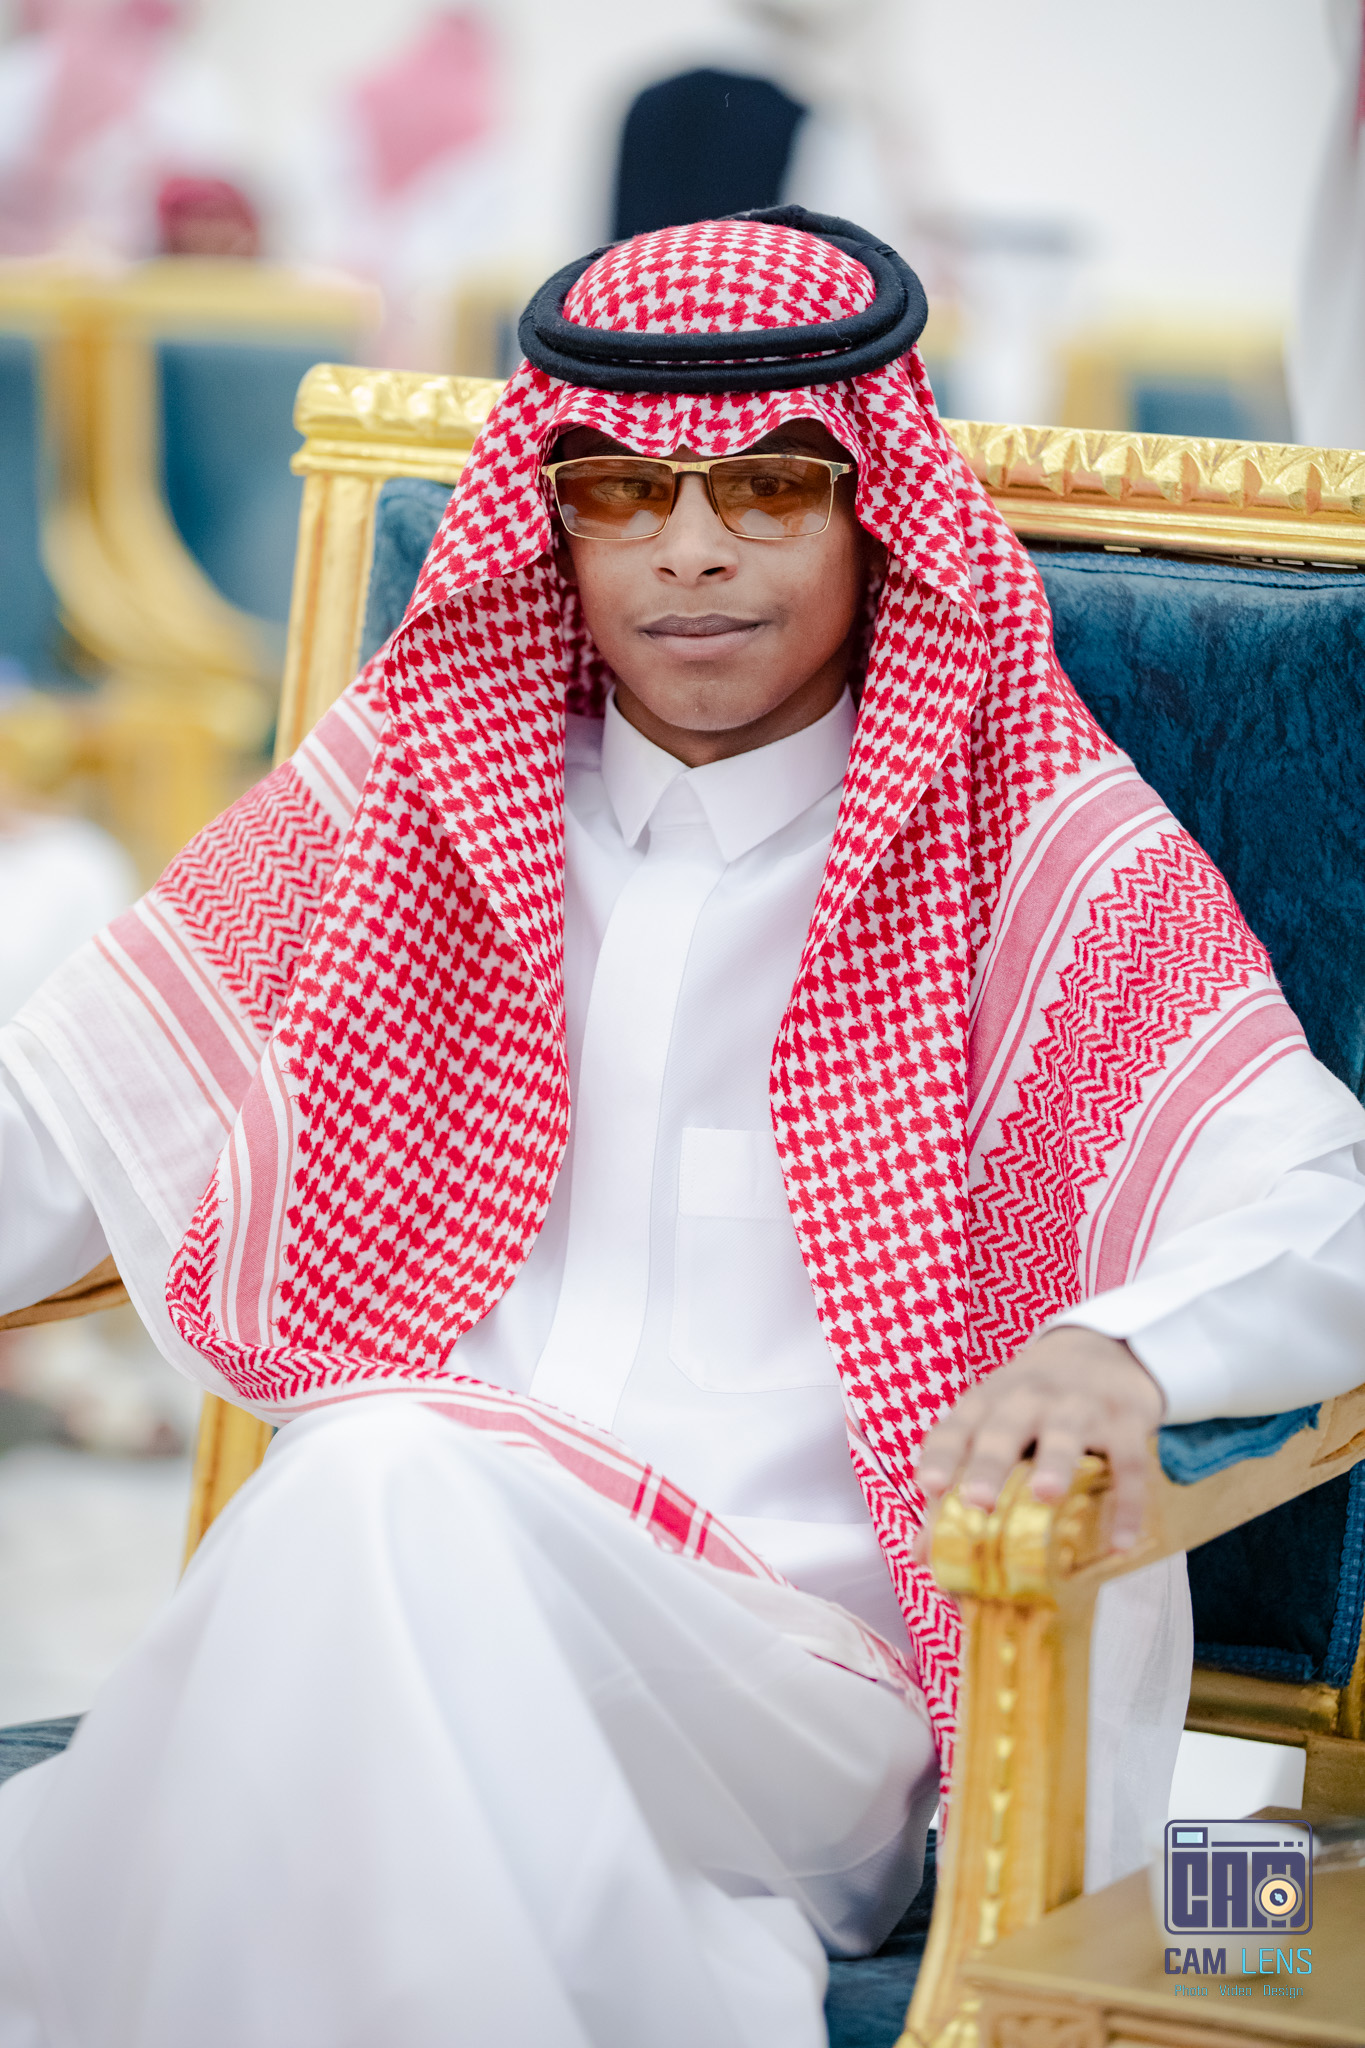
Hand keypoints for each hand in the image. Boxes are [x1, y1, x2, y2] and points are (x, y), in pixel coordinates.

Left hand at [913, 1326, 1164, 1558]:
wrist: (1102, 1350)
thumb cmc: (1032, 1404)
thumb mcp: (992, 1426)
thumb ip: (957, 1487)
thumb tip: (921, 1556)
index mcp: (986, 1404)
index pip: (955, 1428)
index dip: (940, 1456)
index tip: (928, 1485)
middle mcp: (1027, 1400)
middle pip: (1003, 1430)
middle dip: (989, 1464)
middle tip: (977, 1499)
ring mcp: (1077, 1406)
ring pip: (1064, 1433)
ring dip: (1054, 1463)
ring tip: (1045, 1495)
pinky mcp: (1124, 1421)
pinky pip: (1127, 1463)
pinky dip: (1126, 1503)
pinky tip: (1120, 1543)